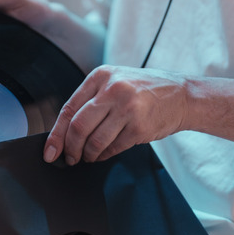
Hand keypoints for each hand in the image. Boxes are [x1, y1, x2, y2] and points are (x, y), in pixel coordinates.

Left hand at [43, 65, 189, 164]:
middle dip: (70, 148)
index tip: (50, 151)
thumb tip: (63, 131)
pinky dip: (104, 155)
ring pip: (95, 140)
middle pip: (78, 126)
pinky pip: (113, 147)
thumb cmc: (144, 90)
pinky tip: (103, 155)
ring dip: (88, 154)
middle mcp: (112, 89)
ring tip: (87, 157)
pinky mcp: (139, 126)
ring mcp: (127, 108)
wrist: (182, 95)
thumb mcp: (114, 82)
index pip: (69, 109)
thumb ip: (91, 100)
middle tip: (69, 158)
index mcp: (100, 76)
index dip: (56, 134)